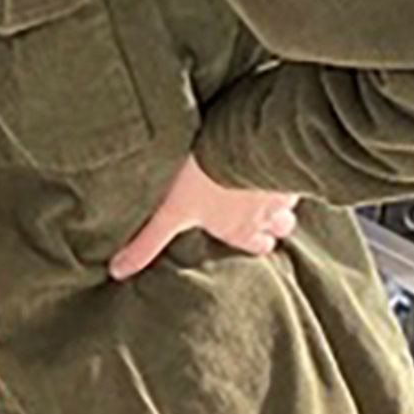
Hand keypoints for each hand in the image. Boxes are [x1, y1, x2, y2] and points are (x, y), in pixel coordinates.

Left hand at [111, 149, 300, 278]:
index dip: (253, 242)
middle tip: (258, 210)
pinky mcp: (293, 163)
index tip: (250, 236)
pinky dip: (287, 165)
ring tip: (266, 179)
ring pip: (288, 201)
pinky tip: (276, 152)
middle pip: (278, 230)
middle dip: (271, 224)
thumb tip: (116, 272)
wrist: (240, 141)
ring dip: (279, 194)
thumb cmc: (203, 177)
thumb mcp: (168, 212)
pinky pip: (297, 169)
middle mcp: (266, 216)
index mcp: (238, 230)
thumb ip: (145, 243)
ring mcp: (283, 190)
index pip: (257, 247)